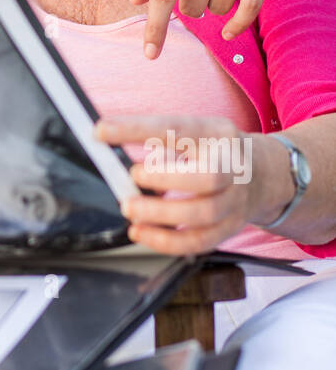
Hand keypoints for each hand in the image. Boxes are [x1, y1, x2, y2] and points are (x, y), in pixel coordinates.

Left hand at [93, 113, 268, 255]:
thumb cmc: (217, 151)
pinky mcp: (231, 227)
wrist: (267, 174)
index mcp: (217, 134)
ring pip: (205, 213)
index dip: (138, 129)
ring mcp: (236, 200)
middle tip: (132, 177)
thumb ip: (160, 139)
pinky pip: (200, 241)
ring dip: (161, 215)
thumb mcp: (197, 132)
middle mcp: (232, 166)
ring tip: (130, 208)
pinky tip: (141, 232)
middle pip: (209, 176)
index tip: (102, 131)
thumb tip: (111, 147)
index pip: (178, 127)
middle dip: (166, 179)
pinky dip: (167, 241)